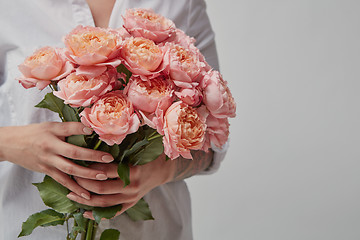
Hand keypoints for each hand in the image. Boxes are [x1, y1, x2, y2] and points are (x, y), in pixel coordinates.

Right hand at [0, 122, 114, 199]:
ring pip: (70, 169)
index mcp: (52, 132)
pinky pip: (63, 181)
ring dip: (88, 174)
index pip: (69, 129)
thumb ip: (68, 127)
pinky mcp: (46, 171)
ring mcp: (48, 161)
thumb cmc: (34, 133)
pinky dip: (75, 189)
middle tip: (109, 158)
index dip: (82, 129)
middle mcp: (50, 147)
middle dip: (92, 156)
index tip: (96, 131)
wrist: (10, 144)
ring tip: (103, 176)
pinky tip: (86, 195)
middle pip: (73, 153)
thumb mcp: (50, 125)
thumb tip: (90, 128)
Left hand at [66, 154, 174, 217]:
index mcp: (133, 171)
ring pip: (103, 202)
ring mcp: (131, 198)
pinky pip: (111, 212)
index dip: (89, 167)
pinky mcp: (130, 204)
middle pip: (101, 188)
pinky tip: (84, 211)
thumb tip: (98, 134)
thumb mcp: (139, 147)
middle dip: (83, 183)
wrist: (162, 170)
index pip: (105, 171)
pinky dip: (97, 214)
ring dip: (85, 199)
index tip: (77, 161)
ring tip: (71, 194)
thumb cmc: (149, 155)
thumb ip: (123, 144)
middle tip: (72, 175)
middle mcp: (131, 187)